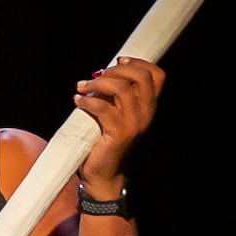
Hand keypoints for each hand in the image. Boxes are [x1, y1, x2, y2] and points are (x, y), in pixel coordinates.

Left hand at [73, 56, 163, 193]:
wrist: (104, 175)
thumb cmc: (103, 142)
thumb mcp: (113, 114)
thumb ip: (113, 96)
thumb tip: (99, 73)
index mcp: (148, 107)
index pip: (157, 75)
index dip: (138, 62)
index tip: (117, 61)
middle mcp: (146, 113)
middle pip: (142, 77)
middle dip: (117, 69)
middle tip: (96, 75)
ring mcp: (135, 124)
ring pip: (122, 89)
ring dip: (98, 83)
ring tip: (81, 87)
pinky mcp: (120, 133)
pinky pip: (104, 108)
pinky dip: (88, 100)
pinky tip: (77, 101)